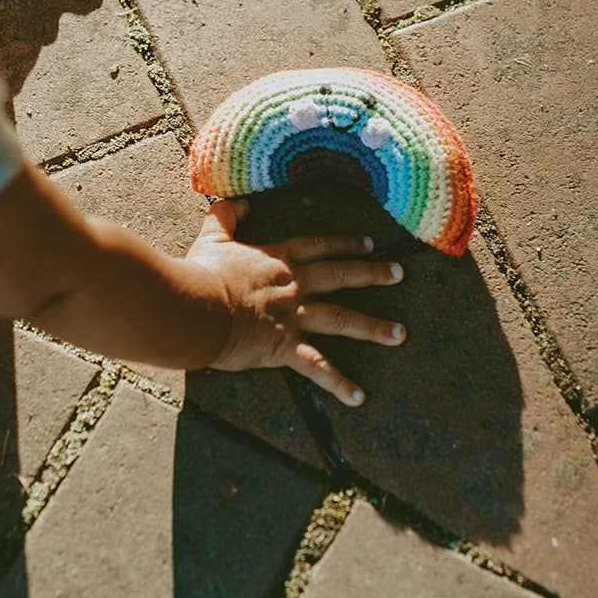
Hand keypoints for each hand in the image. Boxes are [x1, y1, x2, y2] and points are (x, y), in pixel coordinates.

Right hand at [185, 199, 405, 406]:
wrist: (196, 308)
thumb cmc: (202, 274)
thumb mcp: (212, 237)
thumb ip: (227, 215)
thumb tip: (240, 201)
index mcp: (279, 259)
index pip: (319, 246)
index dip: (344, 243)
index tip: (368, 244)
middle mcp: (295, 285)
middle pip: (342, 276)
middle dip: (373, 274)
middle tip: (400, 273)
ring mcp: (294, 317)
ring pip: (342, 320)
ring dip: (374, 328)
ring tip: (400, 334)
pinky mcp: (284, 347)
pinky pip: (317, 367)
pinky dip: (338, 383)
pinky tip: (359, 397)